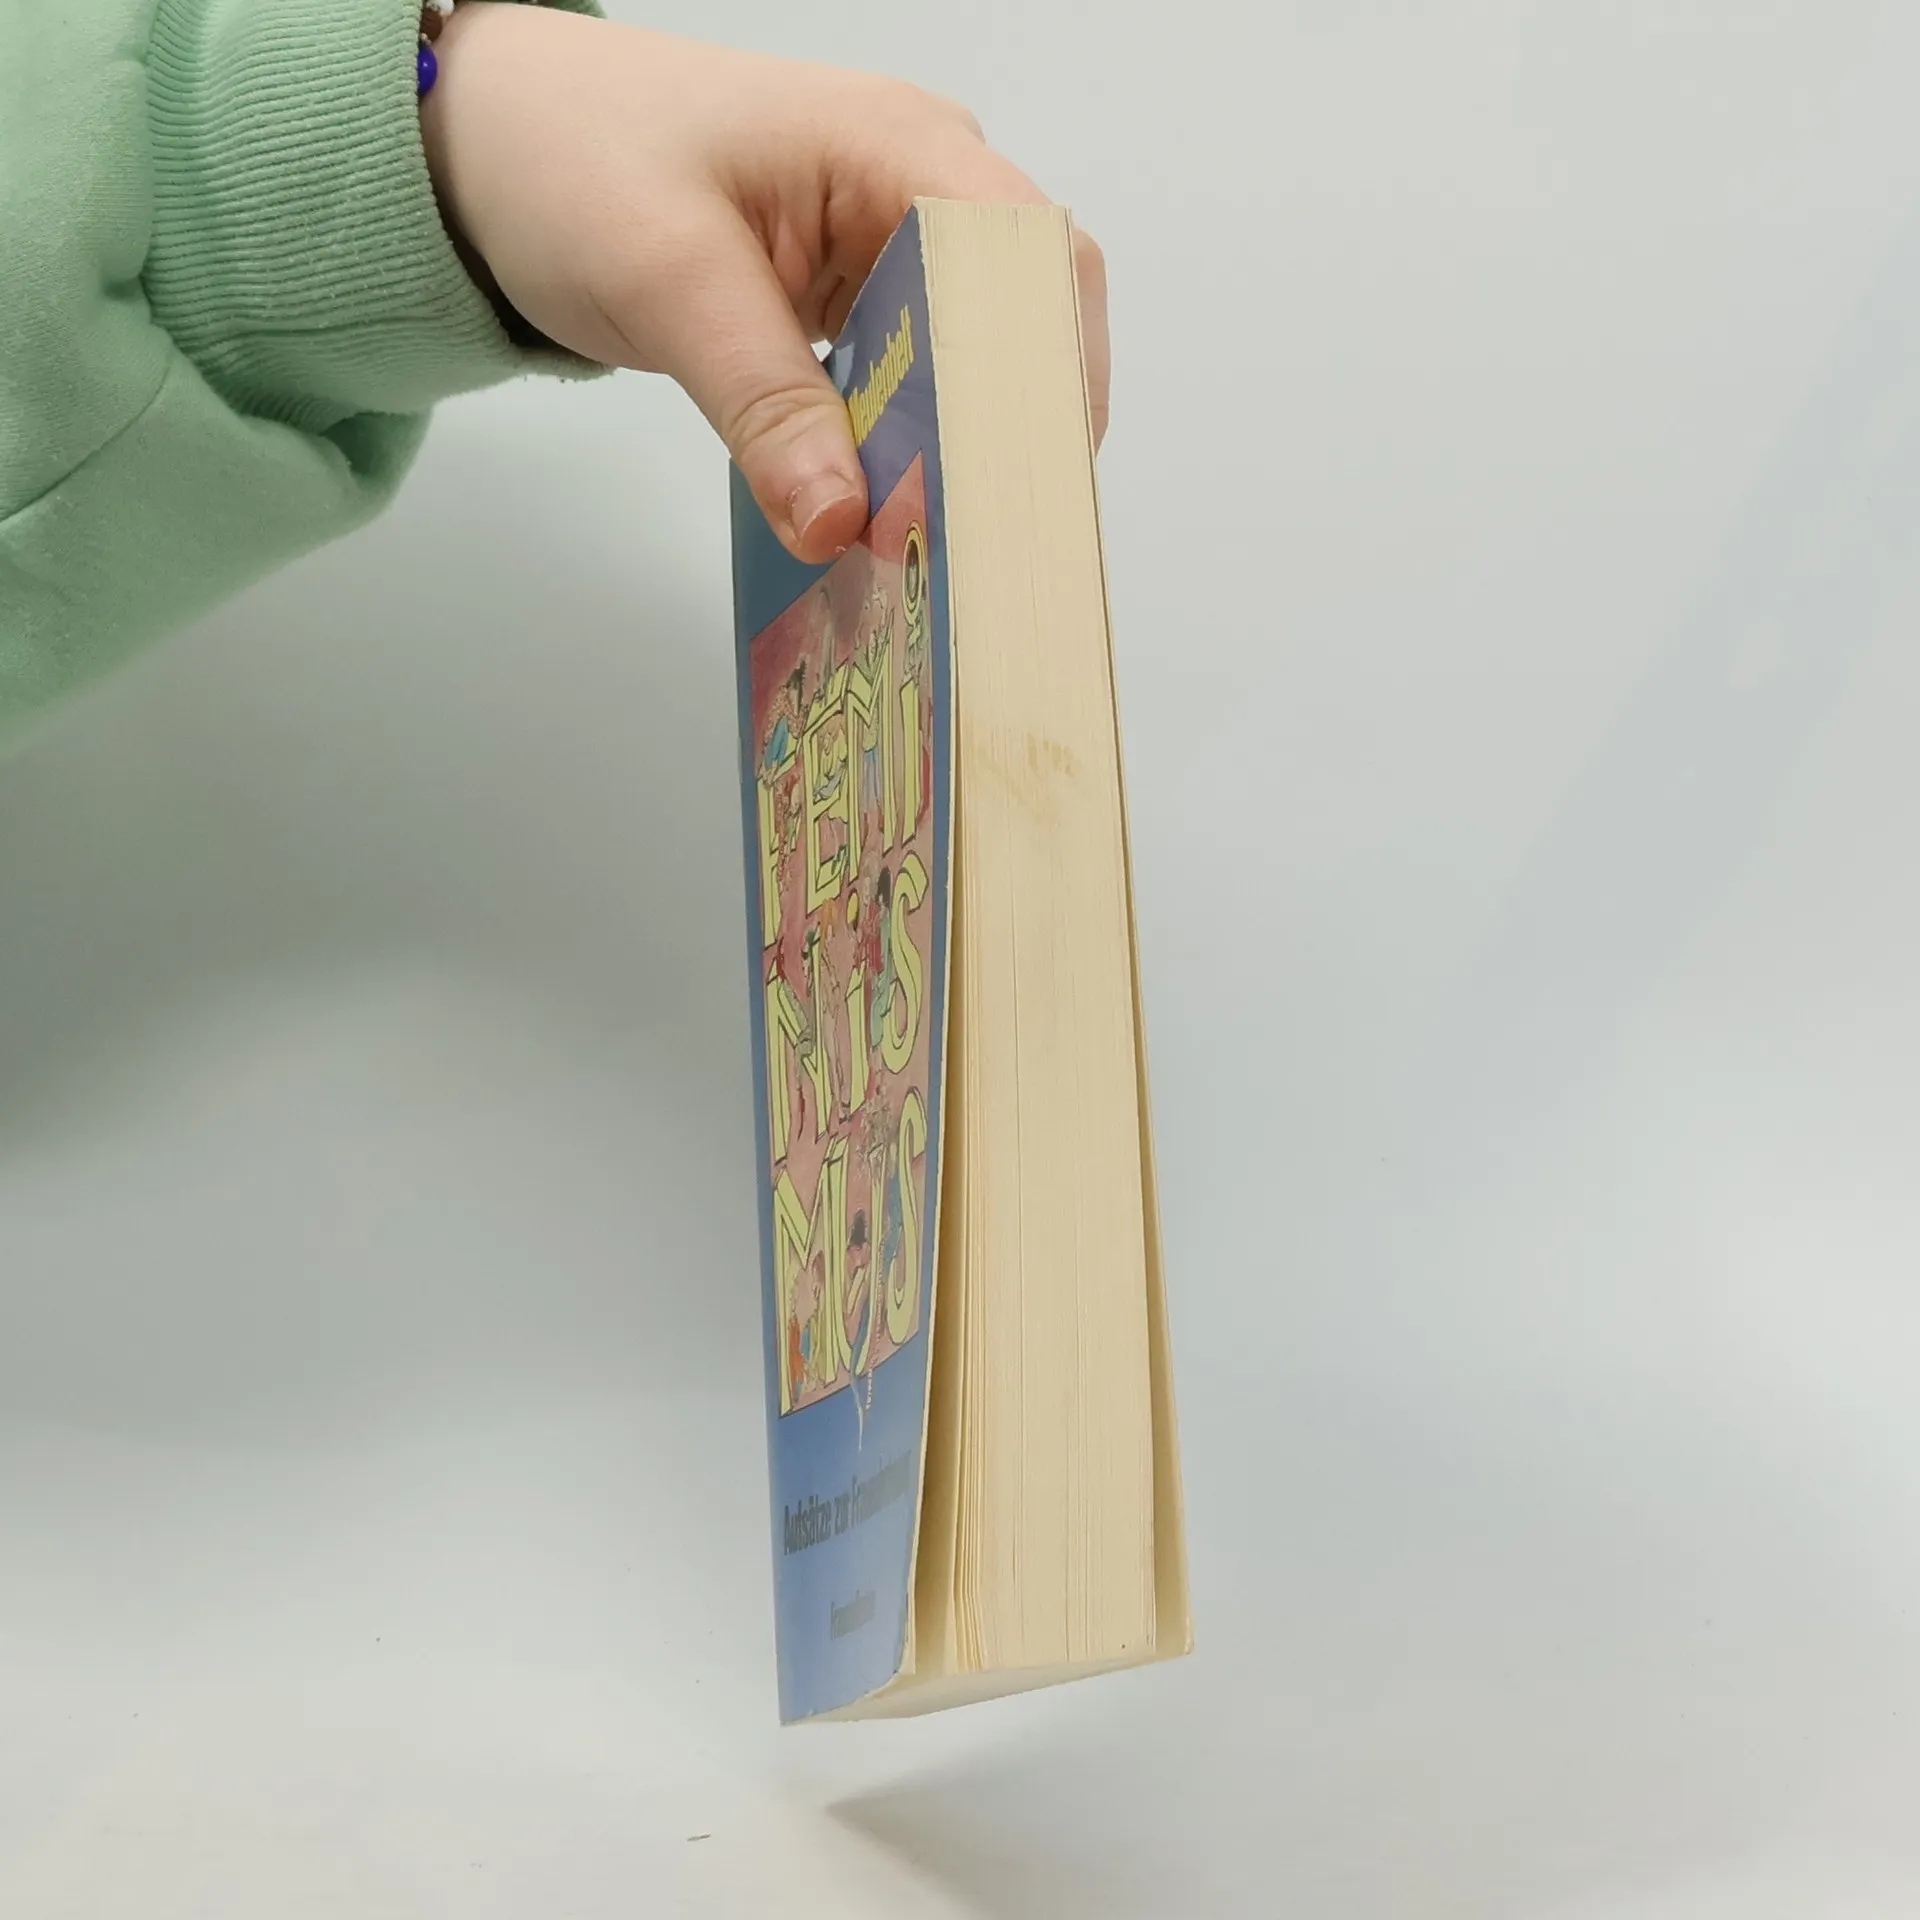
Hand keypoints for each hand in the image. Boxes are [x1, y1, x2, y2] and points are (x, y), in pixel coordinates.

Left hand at [421, 6, 1109, 562]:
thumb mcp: (666, 284)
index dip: (1040, 382)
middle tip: (984, 549)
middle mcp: (924, 185)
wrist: (499, 144)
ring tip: (948, 549)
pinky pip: (924, 382)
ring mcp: (898, 244)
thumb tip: (842, 522)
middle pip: (1027, 322)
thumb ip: (764, 405)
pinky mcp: (866, 298)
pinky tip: (895, 513)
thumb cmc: (573, 159)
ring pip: (983, 361)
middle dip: (1015, 436)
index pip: (1027, 264)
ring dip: (968, 454)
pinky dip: (916, 450)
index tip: (1014, 494)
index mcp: (897, 144)